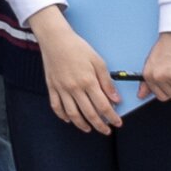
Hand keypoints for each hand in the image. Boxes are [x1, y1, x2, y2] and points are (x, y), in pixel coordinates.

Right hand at [35, 11, 121, 135]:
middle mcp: (74, 88)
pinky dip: (63, 116)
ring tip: (89, 129)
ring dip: (82, 124)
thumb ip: (107, 82)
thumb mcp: (98, 62)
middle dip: (100, 125)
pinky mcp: (51, 87)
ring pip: (72, 114)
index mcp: (88, 81)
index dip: (112, 117)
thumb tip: (115, 99)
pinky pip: (56, 106)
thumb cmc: (78, 48)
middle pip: (89, 113)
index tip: (118, 123)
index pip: (103, 106)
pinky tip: (69, 119)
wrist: (55, 40)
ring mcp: (61, 89)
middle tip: (107, 130)